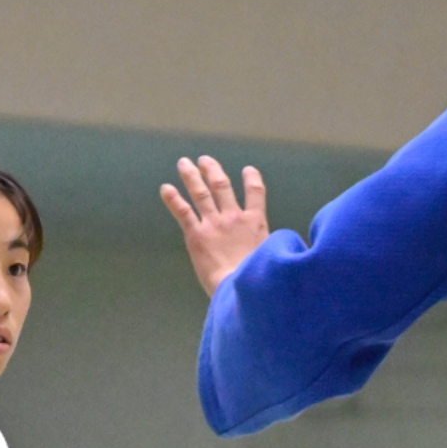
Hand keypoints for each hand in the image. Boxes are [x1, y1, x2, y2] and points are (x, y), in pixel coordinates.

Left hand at [160, 155, 269, 296]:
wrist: (243, 287)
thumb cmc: (261, 278)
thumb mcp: (274, 255)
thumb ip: (272, 244)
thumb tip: (281, 245)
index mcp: (255, 222)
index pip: (256, 193)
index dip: (252, 179)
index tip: (248, 170)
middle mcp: (233, 217)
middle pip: (222, 186)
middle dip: (212, 170)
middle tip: (204, 160)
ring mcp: (214, 224)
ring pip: (201, 193)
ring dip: (191, 177)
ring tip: (184, 164)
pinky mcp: (197, 235)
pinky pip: (183, 212)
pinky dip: (173, 199)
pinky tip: (165, 188)